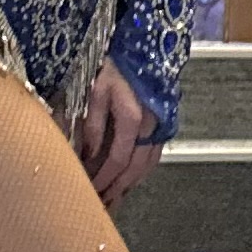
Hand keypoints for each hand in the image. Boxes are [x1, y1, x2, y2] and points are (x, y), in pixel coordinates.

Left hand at [74, 60, 161, 207]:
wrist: (145, 48)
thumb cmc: (117, 66)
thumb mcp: (96, 91)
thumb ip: (92, 124)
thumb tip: (86, 153)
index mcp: (132, 118)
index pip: (118, 159)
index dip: (104, 178)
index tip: (91, 189)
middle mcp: (151, 126)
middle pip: (135, 168)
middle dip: (118, 188)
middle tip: (104, 203)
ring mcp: (161, 125)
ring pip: (148, 164)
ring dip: (131, 183)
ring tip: (116, 196)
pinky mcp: (165, 123)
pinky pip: (154, 154)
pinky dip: (142, 169)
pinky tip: (131, 175)